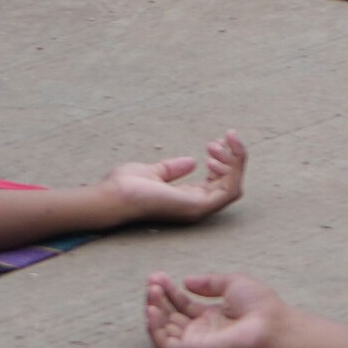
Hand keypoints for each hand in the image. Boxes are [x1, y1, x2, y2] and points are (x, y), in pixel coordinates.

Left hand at [107, 132, 250, 224]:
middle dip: (233, 158)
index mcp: (186, 199)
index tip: (214, 143)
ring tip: (215, 144)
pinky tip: (217, 156)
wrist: (112, 196)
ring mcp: (198, 208)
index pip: (218, 183)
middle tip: (220, 139)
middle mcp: (196, 206)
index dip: (223, 162)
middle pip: (231, 183)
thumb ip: (172, 169)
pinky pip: (231, 191)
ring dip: (235, 161)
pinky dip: (232, 170)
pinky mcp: (198, 207)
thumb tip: (192, 162)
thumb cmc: (124, 187)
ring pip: (234, 186)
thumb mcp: (153, 171)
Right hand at [142, 262, 285, 347]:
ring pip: (164, 329)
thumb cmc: (259, 304)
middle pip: (170, 315)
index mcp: (211, 315)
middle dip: (157, 298)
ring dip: (153, 311)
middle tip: (151, 282)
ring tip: (151, 293)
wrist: (270, 322)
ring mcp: (196, 340)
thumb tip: (185, 281)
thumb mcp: (232, 283)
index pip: (181, 303)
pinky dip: (154, 330)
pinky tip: (151, 311)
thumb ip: (209, 282)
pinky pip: (165, 345)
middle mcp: (201, 329)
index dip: (168, 290)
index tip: (157, 276)